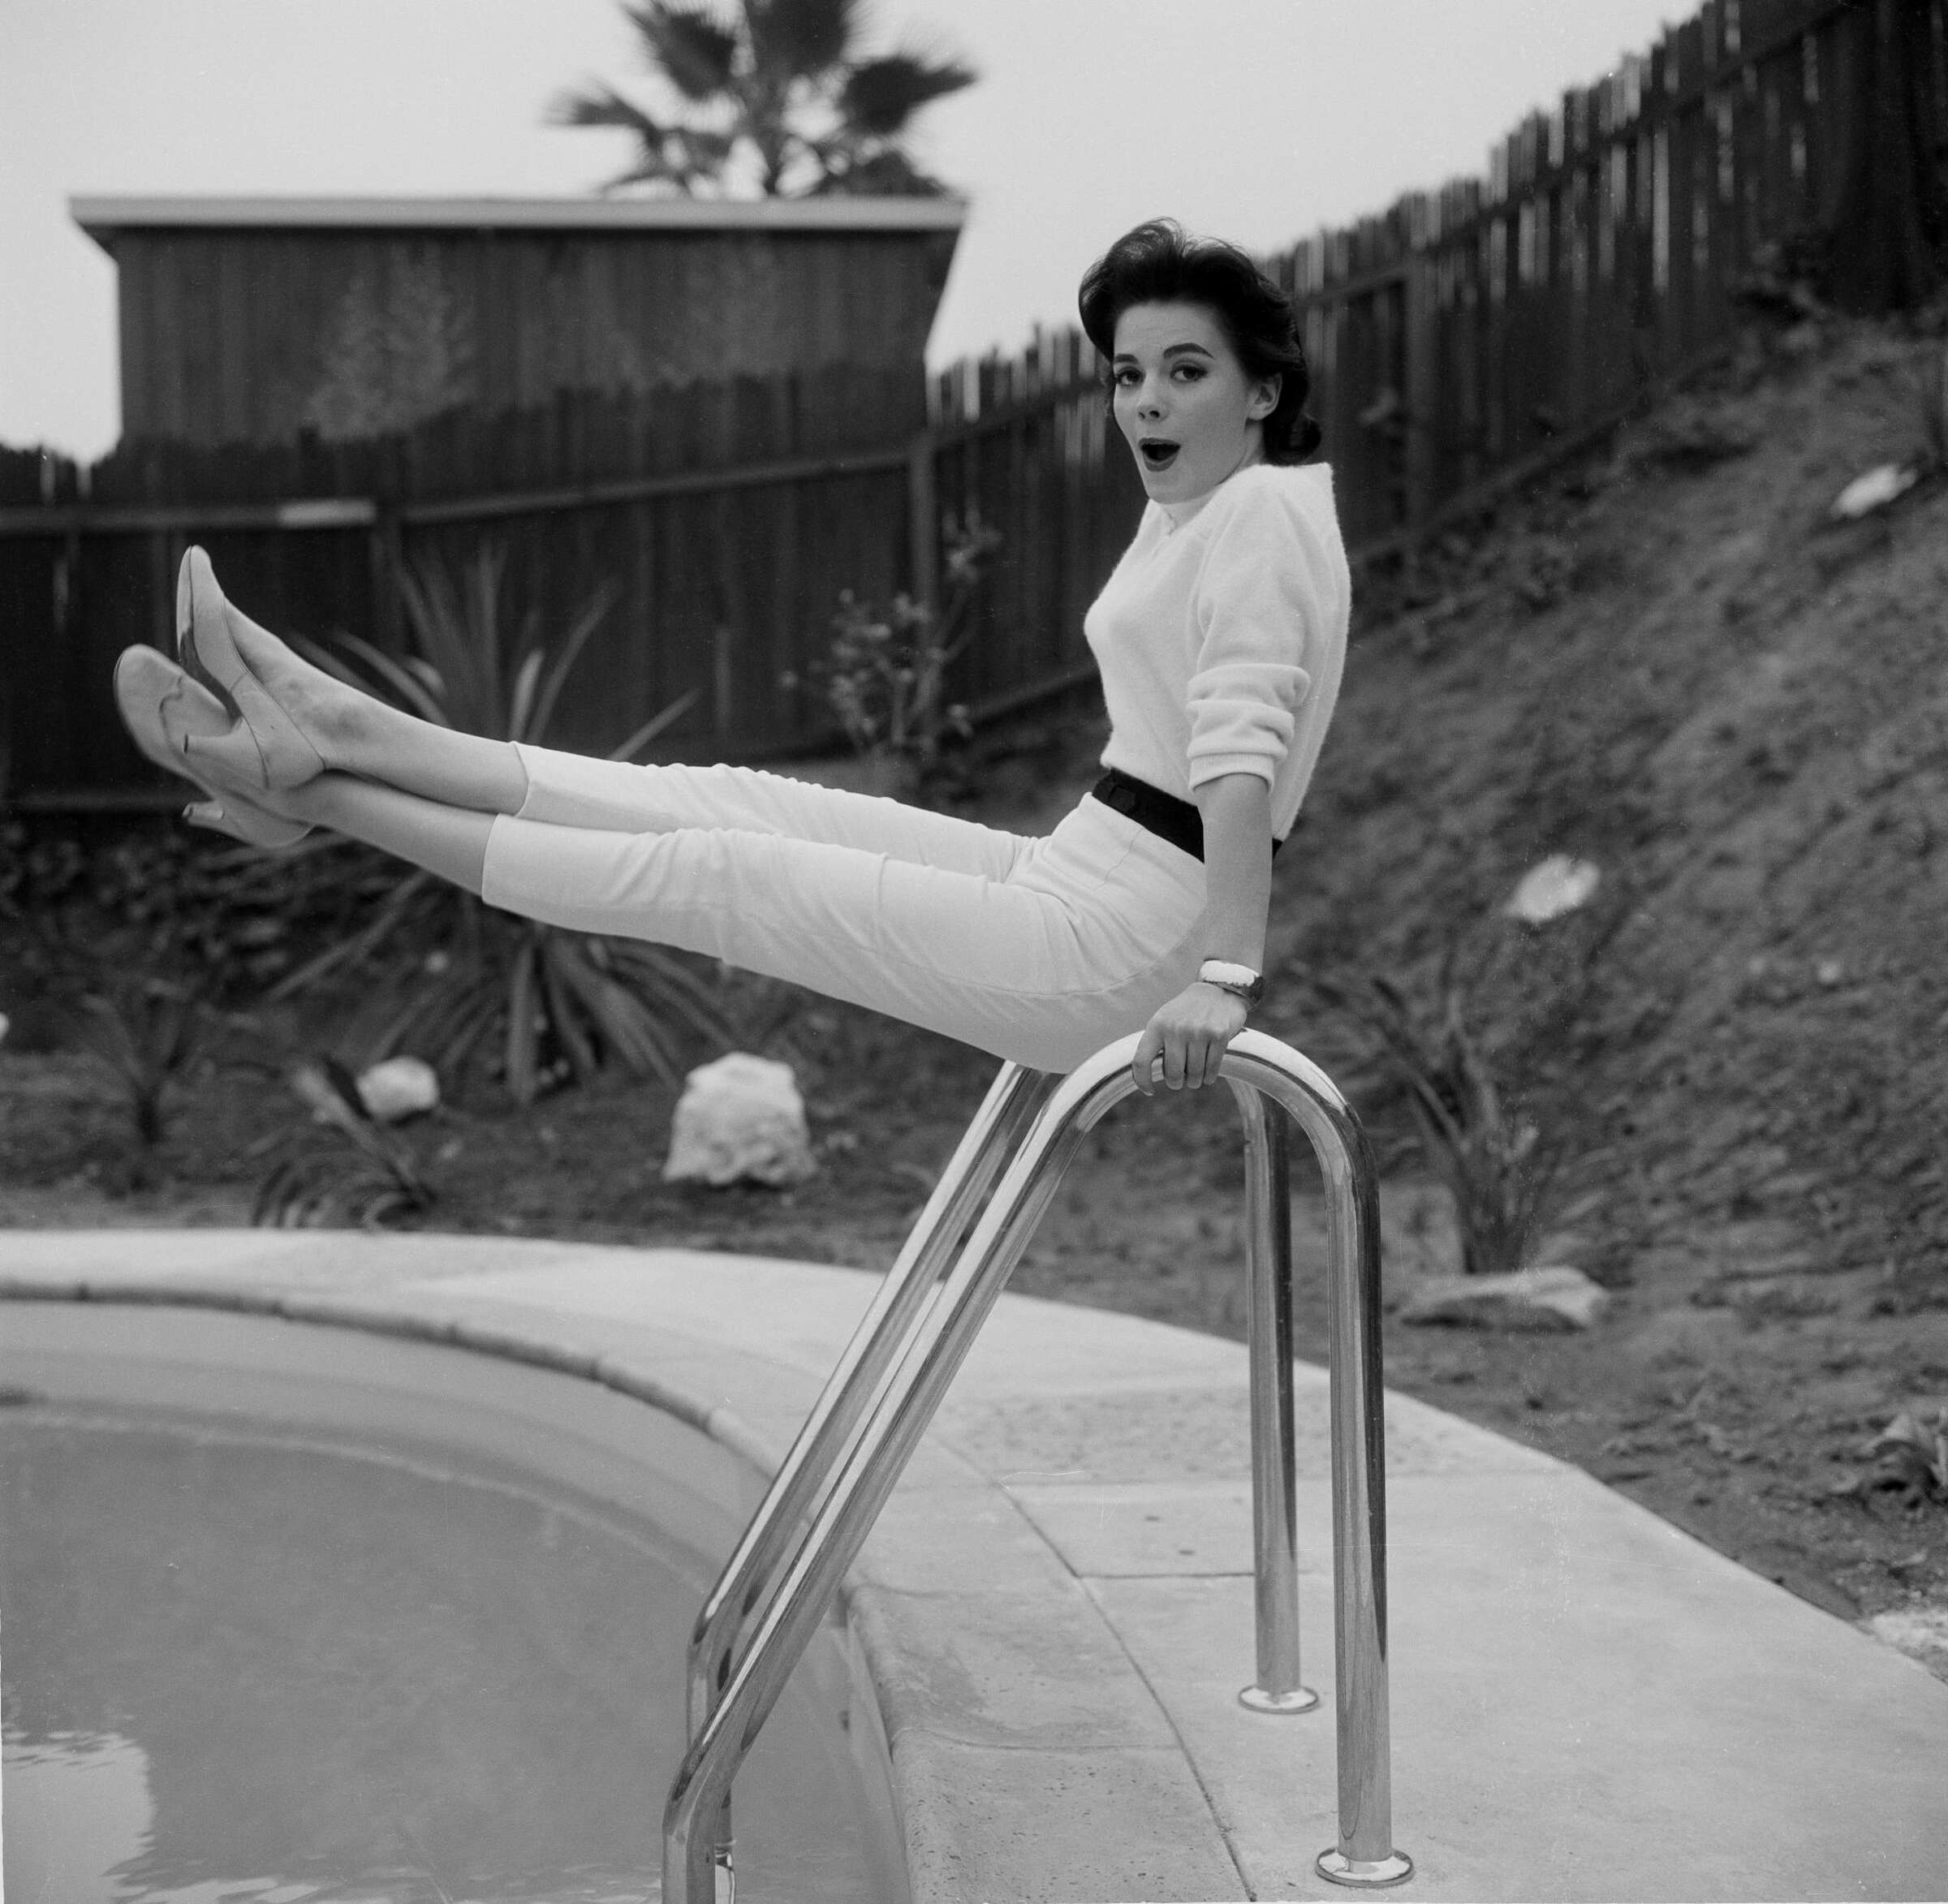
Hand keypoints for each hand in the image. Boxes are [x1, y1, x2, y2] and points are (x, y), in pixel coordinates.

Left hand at [1132, 982, 1247, 1094]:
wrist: (1218, 989)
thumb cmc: (1186, 1012)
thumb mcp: (1165, 1020)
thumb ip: (1156, 1043)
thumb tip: (1148, 1076)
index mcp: (1157, 1025)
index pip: (1141, 1061)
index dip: (1142, 1081)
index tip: (1149, 1091)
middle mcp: (1176, 1028)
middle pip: (1173, 1074)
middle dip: (1176, 1083)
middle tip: (1180, 1081)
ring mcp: (1198, 1031)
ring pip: (1194, 1074)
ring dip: (1195, 1081)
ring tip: (1195, 1078)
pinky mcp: (1219, 1035)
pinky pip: (1212, 1069)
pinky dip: (1209, 1077)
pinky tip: (1208, 1076)